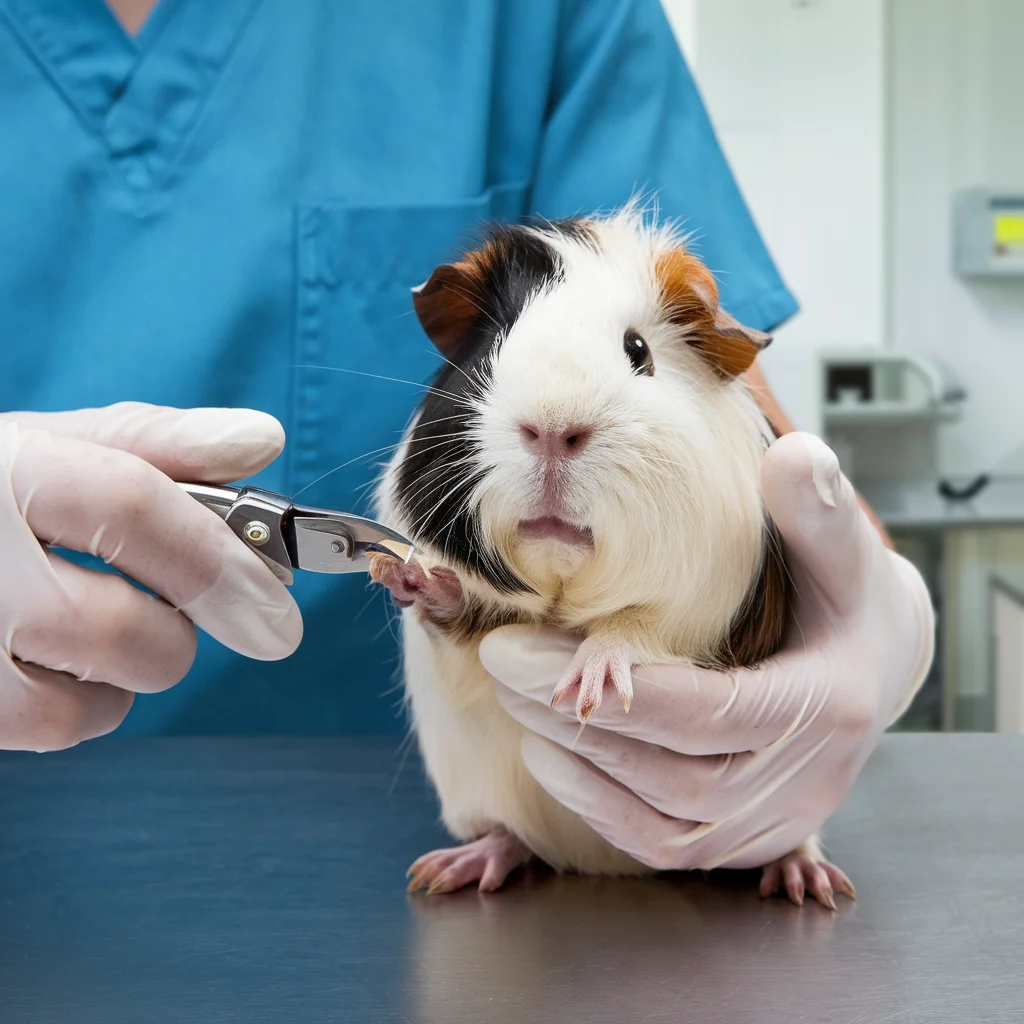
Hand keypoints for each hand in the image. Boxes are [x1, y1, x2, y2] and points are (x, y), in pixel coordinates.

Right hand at [0, 402, 302, 751]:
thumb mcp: (47, 447)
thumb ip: (155, 442)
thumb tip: (263, 439)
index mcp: (3, 470)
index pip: (128, 506)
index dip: (215, 553)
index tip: (276, 595)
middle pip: (117, 627)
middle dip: (183, 628)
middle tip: (191, 609)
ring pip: (88, 700)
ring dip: (132, 670)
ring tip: (105, 620)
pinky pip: (54, 728)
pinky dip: (86, 703)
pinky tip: (64, 658)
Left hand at [479, 432, 933, 870]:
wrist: (873, 668)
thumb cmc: (845, 599)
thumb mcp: (842, 548)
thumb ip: (817, 506)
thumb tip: (791, 457)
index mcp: (826, 706)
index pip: (709, 715)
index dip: (620, 693)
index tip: (535, 656)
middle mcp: (806, 782)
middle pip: (672, 772)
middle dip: (576, 722)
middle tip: (502, 665)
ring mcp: (776, 821)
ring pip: (663, 821)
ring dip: (579, 767)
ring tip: (515, 704)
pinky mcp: (748, 842)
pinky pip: (666, 847)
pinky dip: (603, 810)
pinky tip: (552, 759)